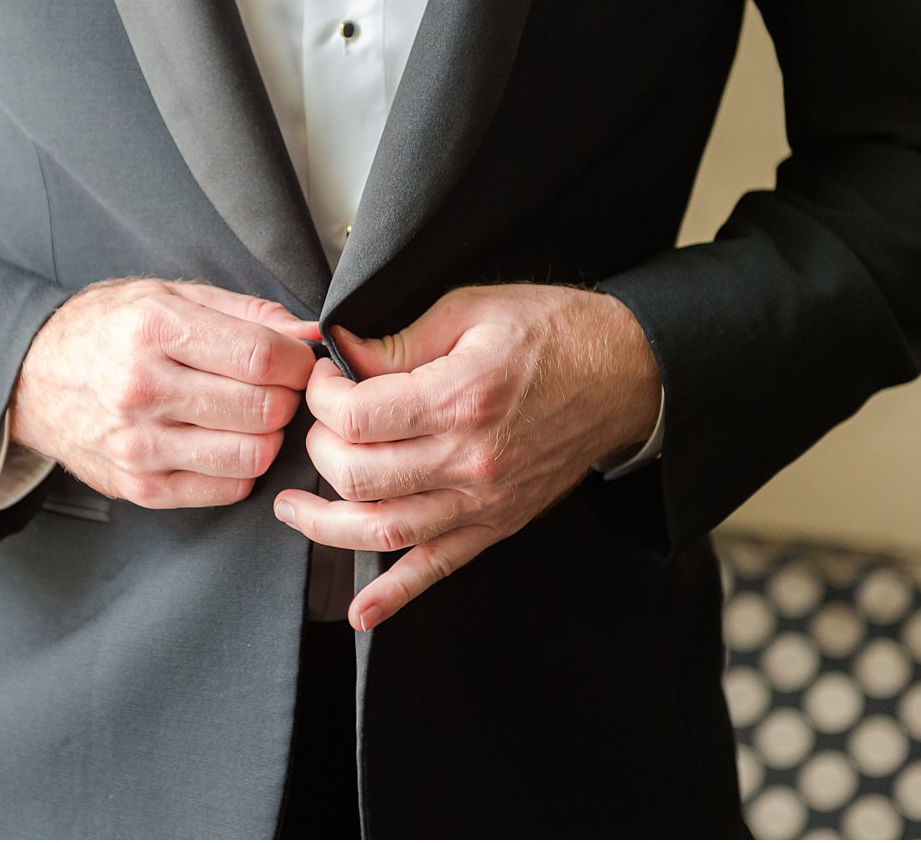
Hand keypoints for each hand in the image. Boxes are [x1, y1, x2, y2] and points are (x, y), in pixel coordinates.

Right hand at [9, 278, 319, 507]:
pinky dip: (241, 467)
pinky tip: (223, 441)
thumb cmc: (107, 330)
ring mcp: (139, 445)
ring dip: (268, 436)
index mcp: (154, 330)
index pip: (262, 358)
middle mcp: (143, 389)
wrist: (32, 379)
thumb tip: (309, 335)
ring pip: (253, 455)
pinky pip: (227, 488)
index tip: (297, 361)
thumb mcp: (170, 294)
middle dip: (287, 398)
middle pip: (264, 410)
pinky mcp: (140, 487)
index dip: (298, 363)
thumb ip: (247, 312)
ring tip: (249, 415)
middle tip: (275, 387)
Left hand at [274, 284, 659, 630]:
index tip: (323, 382)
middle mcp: (470, 459)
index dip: (322, 398)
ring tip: (292, 508)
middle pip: (358, 476)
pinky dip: (395, 597)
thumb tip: (340, 357)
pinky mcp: (496, 525)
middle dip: (318, 449)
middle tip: (318, 425)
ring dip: (325, 524)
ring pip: (383, 531)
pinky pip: (437, 569)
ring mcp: (483, 500)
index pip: (356, 417)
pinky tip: (360, 612)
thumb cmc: (552, 332)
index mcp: (461, 397)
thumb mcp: (472, 307)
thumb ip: (400, 338)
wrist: (627, 375)